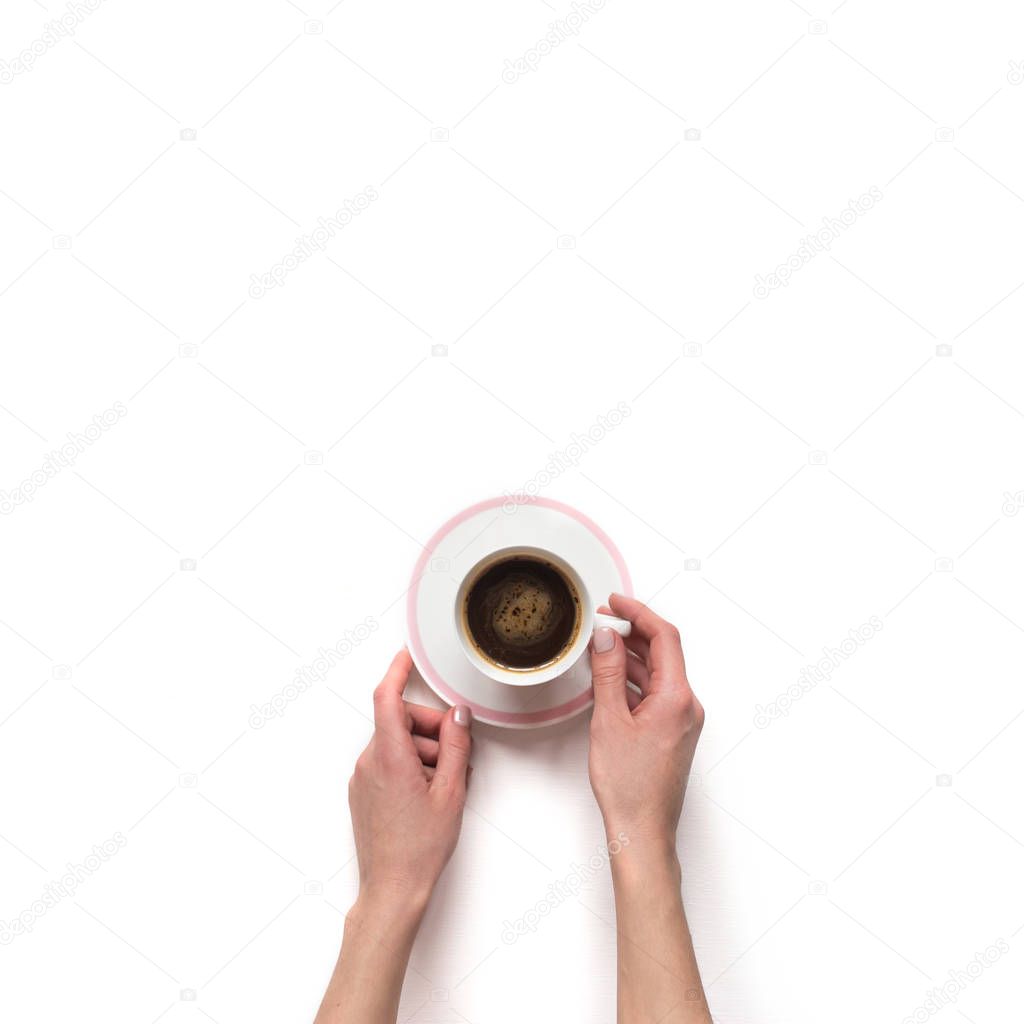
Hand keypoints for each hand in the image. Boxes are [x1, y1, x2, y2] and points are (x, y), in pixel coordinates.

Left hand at [348, 650, 472, 910]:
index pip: (387, 697)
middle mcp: (369, 762)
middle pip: (399, 721)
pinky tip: (428, 793)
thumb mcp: (451, 791)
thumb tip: (457, 715)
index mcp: (389, 756)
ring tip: (444, 785)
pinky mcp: (363, 791)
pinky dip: (410, 766)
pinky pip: (388, 761)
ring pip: (396, 742)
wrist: (393, 889)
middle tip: (455, 755)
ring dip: (423, 751)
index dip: (398, 670)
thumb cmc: (420, 847)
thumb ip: (455, 745)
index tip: (408, 655)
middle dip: (430, 728)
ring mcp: (362, 777)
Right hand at [587, 594, 703, 851]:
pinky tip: (609, 678)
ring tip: (598, 646)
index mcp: (677, 698)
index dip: (638, 612)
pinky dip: (632, 679)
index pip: (664, 637)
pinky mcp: (672, 730)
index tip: (615, 601)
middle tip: (601, 621)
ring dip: (629, 656)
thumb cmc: (629, 786)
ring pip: (657, 672)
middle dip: (632, 631)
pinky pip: (654, 692)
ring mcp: (681, 719)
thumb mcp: (609, 720)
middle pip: (662, 652)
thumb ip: (608, 673)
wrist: (642, 830)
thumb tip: (607, 636)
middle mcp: (686, 705)